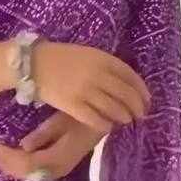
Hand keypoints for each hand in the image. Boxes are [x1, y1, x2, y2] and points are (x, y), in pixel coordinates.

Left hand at [0, 110, 106, 180]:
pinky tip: (11, 158)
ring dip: (12, 167)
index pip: (29, 163)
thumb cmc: (84, 116)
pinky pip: (36, 172)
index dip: (10, 158)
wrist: (105, 123)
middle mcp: (59, 167)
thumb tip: (24, 146)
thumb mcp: (64, 120)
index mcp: (60, 155)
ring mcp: (59, 169)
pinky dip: (20, 167)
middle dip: (7, 164)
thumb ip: (45, 134)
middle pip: (27, 172)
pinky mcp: (58, 166)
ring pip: (30, 175)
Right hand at [29, 40, 150, 134]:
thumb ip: (105, 66)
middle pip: (126, 94)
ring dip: (124, 116)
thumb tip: (125, 83)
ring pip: (114, 108)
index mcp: (102, 59)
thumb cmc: (61, 58)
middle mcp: (97, 75)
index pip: (130, 76)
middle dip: (137, 107)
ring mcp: (85, 91)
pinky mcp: (73, 105)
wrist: (33, 64)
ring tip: (126, 120)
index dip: (141, 90)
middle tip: (141, 115)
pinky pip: (95, 119)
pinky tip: (108, 126)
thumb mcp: (87, 54)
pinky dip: (105, 124)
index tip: (147, 99)